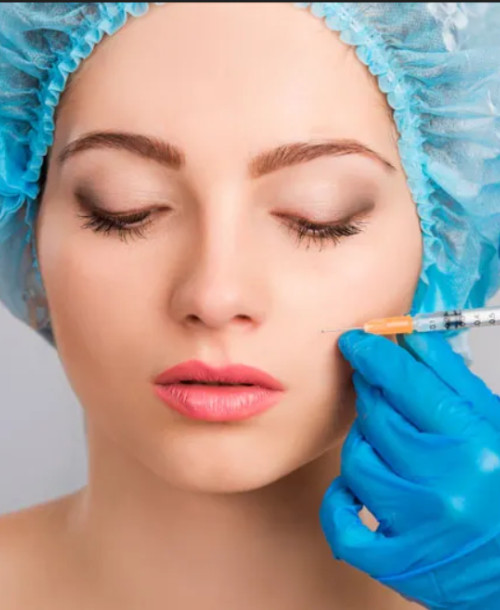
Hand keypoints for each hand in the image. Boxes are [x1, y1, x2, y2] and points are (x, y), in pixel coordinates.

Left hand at [320, 329, 499, 608]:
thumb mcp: (495, 424)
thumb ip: (451, 379)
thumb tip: (411, 335)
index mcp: (475, 446)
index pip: (406, 383)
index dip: (374, 354)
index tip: (356, 341)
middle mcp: (444, 487)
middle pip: (377, 417)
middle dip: (373, 394)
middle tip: (379, 390)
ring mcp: (417, 529)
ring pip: (357, 461)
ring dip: (364, 443)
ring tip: (387, 443)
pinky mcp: (397, 564)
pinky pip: (341, 524)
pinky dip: (340, 501)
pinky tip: (354, 487)